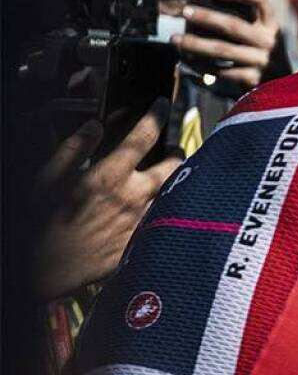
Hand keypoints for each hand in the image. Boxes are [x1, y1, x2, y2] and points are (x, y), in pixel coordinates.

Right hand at [32, 100, 181, 300]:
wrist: (47, 269)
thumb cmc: (43, 223)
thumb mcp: (46, 178)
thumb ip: (72, 148)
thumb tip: (94, 125)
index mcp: (109, 176)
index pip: (143, 137)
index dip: (156, 115)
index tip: (161, 104)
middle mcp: (133, 197)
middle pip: (174, 165)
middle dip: (177, 151)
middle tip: (174, 147)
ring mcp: (143, 220)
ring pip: (175, 192)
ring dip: (176, 180)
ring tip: (170, 175)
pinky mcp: (144, 241)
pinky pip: (166, 219)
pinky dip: (169, 207)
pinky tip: (165, 205)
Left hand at [174, 0, 279, 90]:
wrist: (283, 86)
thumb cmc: (263, 54)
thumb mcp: (262, 34)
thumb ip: (246, 22)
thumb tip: (204, 10)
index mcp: (272, 25)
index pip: (260, 0)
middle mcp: (269, 41)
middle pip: (233, 25)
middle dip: (206, 17)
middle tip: (185, 12)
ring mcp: (261, 61)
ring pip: (222, 49)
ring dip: (195, 43)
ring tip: (176, 39)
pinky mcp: (252, 79)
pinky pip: (221, 70)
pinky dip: (201, 65)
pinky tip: (188, 60)